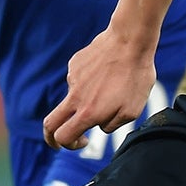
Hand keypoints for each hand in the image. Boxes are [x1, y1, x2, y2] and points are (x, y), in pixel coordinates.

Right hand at [43, 27, 156, 148]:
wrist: (130, 41)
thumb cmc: (136, 76)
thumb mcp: (132, 110)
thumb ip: (112, 124)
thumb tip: (99, 125)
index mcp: (88, 113)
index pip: (64, 137)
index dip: (69, 145)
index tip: (82, 142)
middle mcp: (75, 97)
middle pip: (50, 123)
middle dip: (50, 137)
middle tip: (59, 141)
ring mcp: (73, 79)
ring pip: (74, 98)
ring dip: (88, 99)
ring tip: (114, 85)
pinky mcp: (75, 64)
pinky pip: (81, 79)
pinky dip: (91, 81)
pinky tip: (109, 72)